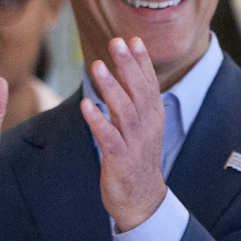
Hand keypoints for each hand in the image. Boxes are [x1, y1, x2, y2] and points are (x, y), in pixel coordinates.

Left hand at [82, 38, 171, 231]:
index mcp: (153, 117)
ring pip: (124, 110)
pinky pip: (108, 137)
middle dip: (128, 66)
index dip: (142, 62)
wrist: (142, 200)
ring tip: (99, 67)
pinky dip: (98, 121)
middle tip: (117, 43)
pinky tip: (87, 106)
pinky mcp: (120, 159)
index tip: (133, 40)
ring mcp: (135, 142)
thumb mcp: (141, 129)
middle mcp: (147, 126)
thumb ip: (134, 105)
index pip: (149, 84)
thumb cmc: (137, 161)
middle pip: (139, 91)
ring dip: (112, 88)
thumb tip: (126, 79)